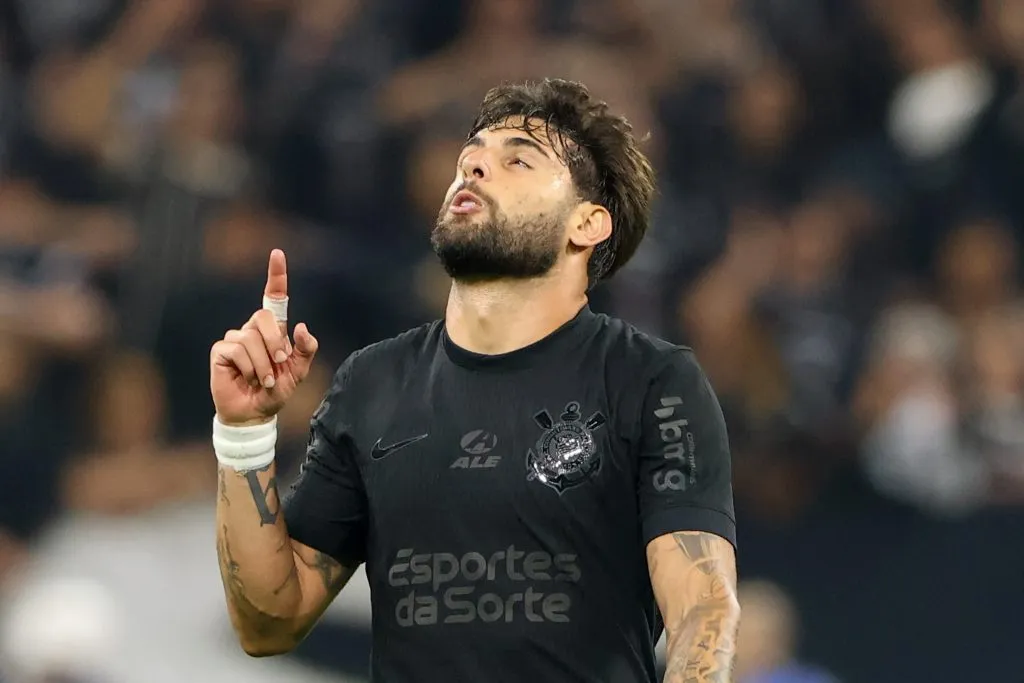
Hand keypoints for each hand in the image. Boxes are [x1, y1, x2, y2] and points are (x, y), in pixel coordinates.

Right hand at [210, 249, 318, 425]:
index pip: (273, 298)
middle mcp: (252, 330)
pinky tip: (248, 378)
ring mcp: (235, 339)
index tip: (277, 254)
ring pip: (251, 338)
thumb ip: (306, 349)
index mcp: (273, 331)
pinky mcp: (220, 351)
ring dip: (263, 364)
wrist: (256, 413)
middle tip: (279, 364)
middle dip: (275, 342)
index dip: (276, 276)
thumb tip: (301, 326)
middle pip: (263, 317)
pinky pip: (237, 350)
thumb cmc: (277, 390)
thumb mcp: (299, 371)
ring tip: (264, 380)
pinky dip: (249, 368)